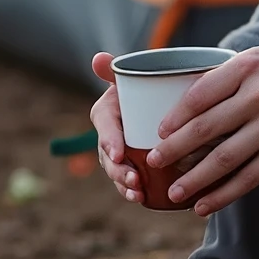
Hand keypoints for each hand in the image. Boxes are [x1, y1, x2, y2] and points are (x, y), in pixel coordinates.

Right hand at [90, 53, 144, 202]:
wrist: (160, 98)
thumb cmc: (144, 86)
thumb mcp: (132, 77)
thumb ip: (116, 70)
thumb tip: (99, 58)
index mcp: (106, 112)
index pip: (104, 126)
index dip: (109, 141)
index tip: (119, 153)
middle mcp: (110, 136)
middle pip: (109, 157)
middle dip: (119, 171)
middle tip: (134, 180)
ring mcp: (120, 154)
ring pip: (118, 173)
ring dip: (125, 186)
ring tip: (138, 194)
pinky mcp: (133, 165)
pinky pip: (129, 182)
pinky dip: (134, 192)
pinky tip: (144, 200)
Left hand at [100, 33, 258, 217]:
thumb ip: (238, 75)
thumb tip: (200, 99)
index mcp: (250, 65)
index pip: (199, 94)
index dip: (174, 117)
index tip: (158, 132)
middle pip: (205, 129)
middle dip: (174, 150)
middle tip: (152, 164)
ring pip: (225, 158)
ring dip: (195, 179)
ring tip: (173, 193)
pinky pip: (252, 175)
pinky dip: (226, 192)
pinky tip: (207, 203)